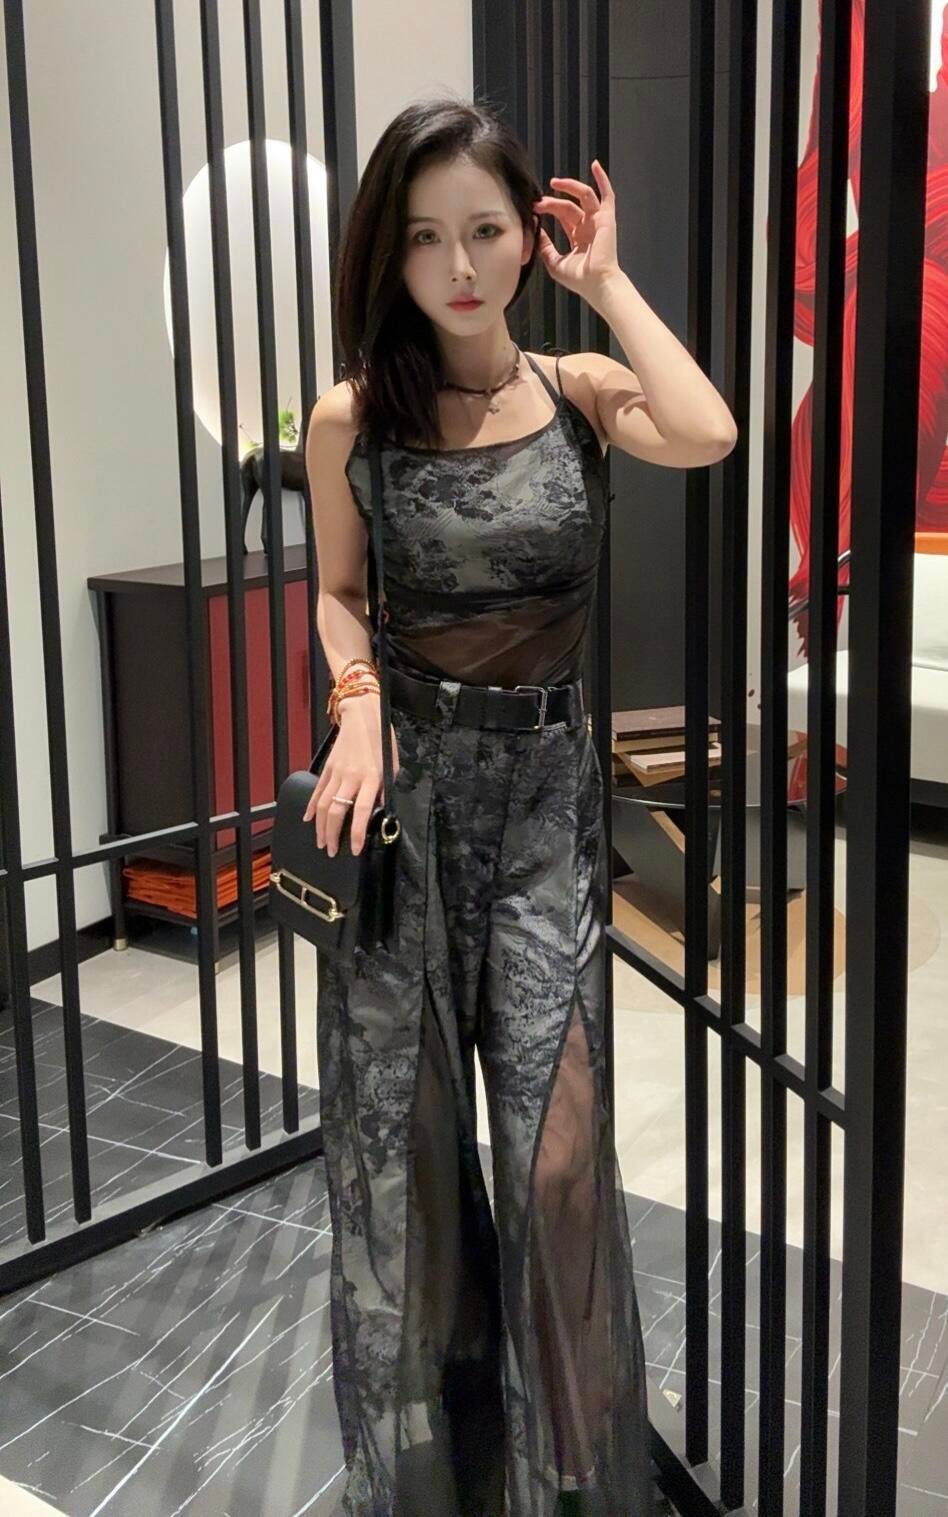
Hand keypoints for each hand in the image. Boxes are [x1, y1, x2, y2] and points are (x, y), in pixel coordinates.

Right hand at [302, 701, 399, 856]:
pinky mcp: (328, 767)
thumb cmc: (382, 740)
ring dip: (320, 827)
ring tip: (320, 843)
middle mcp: (352, 776)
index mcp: (371, 777)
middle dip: (332, 835)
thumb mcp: (391, 765)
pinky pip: (317, 790)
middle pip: (336, 811)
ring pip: (322, 804)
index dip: (356, 832)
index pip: (362, 810)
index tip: (354, 849)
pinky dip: (310, 807)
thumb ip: (384, 789)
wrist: (363, 715)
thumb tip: (376, 810)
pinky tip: (308, 820)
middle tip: (332, 852)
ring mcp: (336, 772)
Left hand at [532, 159, 621, 302]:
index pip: (563, 215)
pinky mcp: (607, 218)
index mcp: (578, 236)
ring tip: (554, 183)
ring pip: (583, 196)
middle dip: (552, 202)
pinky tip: (595, 165)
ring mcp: (598, 221)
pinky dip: (602, 179)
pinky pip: (607, 195)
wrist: (596, 284)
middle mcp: (588, 226)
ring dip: (569, 187)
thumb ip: (544, 247)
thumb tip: (535, 231)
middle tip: (538, 202)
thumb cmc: (579, 279)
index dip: (549, 209)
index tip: (534, 208)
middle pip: (569, 205)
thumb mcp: (554, 263)